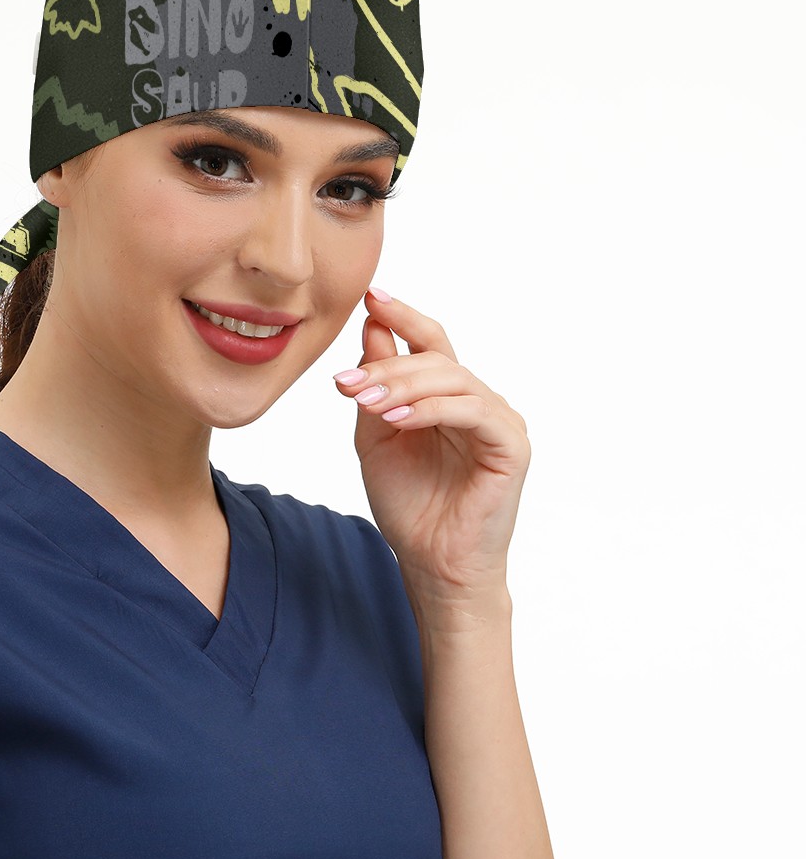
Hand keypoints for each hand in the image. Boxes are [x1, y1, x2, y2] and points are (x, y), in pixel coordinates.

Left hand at [332, 287, 530, 614]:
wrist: (431, 564)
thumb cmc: (409, 505)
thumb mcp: (377, 435)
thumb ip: (376, 386)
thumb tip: (371, 328)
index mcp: (447, 397)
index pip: (429, 341)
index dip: (402, 314)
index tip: (370, 295)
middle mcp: (477, 401)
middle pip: (435, 358)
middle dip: (387, 364)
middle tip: (346, 382)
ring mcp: (498, 421)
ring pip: (451, 379)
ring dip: (402, 385)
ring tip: (364, 401)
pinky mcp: (511, 445)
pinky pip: (471, 412)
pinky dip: (430, 410)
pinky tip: (397, 419)